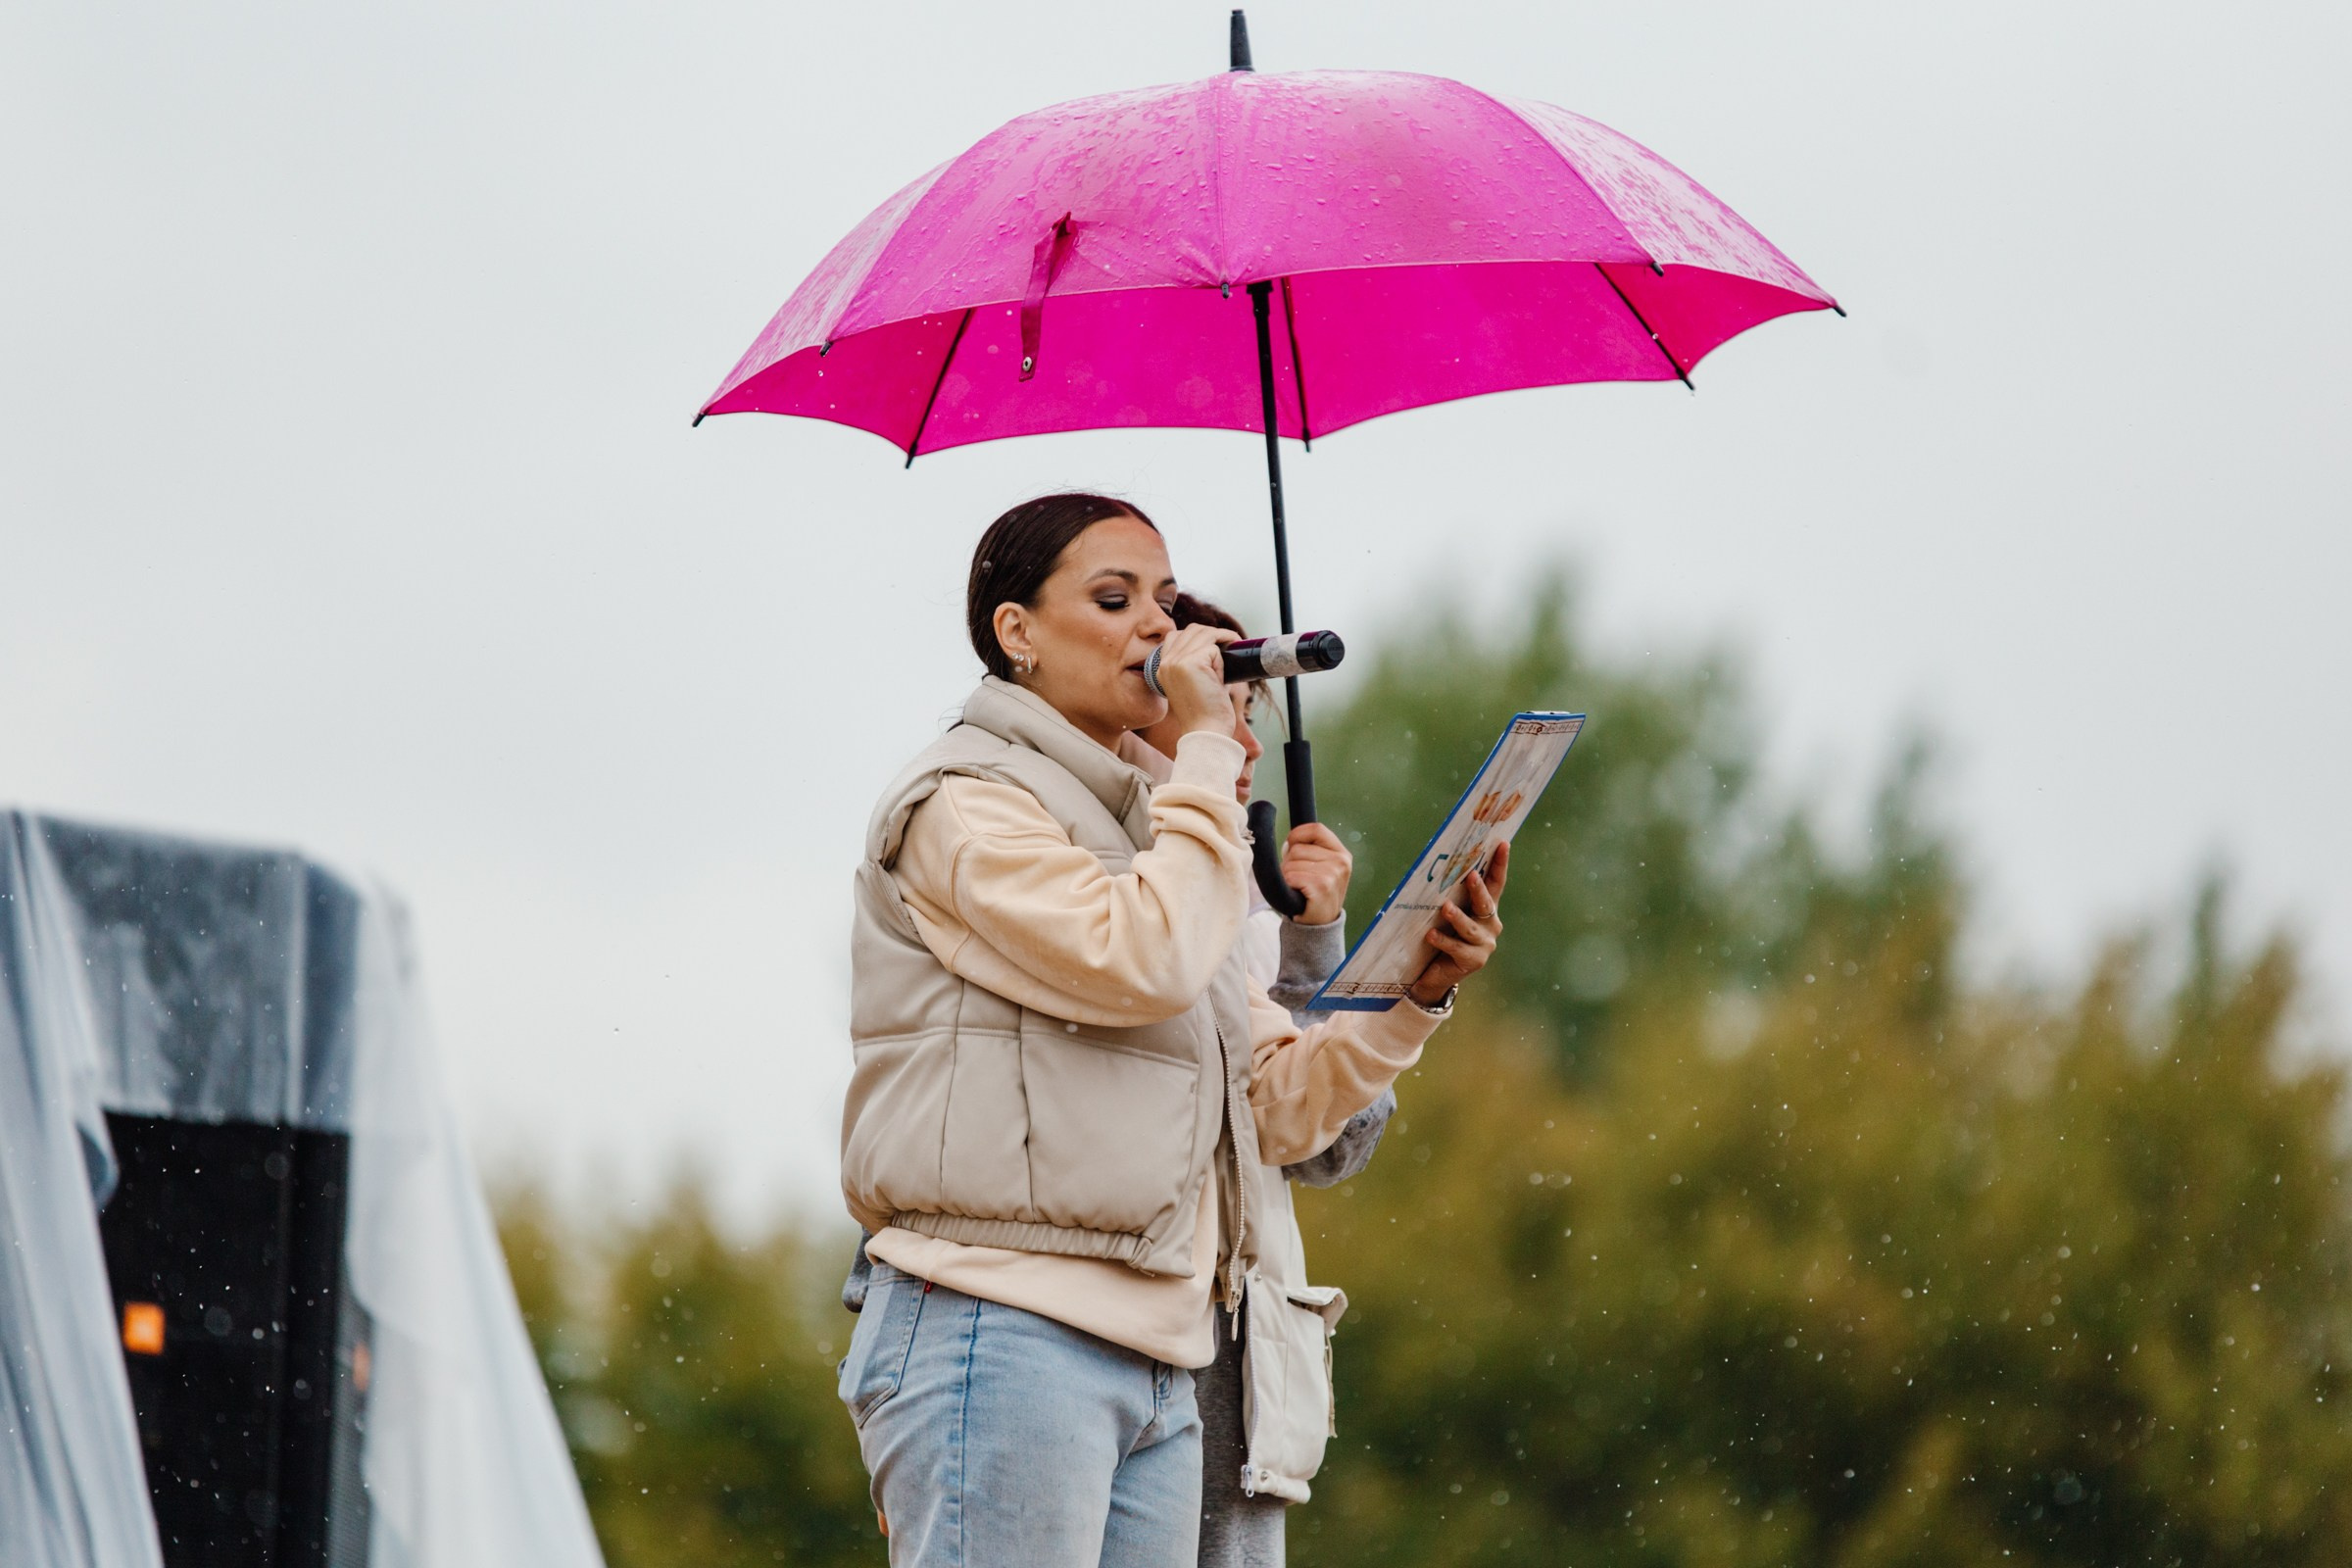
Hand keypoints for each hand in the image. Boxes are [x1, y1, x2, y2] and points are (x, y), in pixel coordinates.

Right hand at [1156, 623, 1237, 736]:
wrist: (1206, 732)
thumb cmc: (1206, 712)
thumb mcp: (1196, 683)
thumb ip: (1199, 664)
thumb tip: (1219, 646)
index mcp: (1162, 668)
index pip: (1176, 636)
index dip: (1198, 636)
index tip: (1216, 645)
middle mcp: (1166, 662)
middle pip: (1192, 629)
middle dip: (1214, 633)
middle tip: (1232, 643)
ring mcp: (1176, 662)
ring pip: (1204, 633)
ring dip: (1223, 638)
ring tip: (1235, 649)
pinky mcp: (1190, 663)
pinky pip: (1213, 647)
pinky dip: (1224, 657)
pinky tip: (1225, 673)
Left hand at [1280, 822, 1352, 926]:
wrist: (1320, 926)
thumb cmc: (1315, 894)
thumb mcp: (1321, 868)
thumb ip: (1309, 850)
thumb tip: (1287, 843)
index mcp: (1341, 853)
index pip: (1316, 828)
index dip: (1297, 834)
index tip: (1291, 845)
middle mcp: (1340, 861)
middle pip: (1298, 847)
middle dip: (1290, 862)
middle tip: (1299, 879)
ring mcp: (1332, 874)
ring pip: (1291, 862)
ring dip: (1288, 875)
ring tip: (1300, 888)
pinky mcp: (1321, 886)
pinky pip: (1291, 875)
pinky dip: (1289, 885)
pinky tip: (1299, 894)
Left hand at [1407, 840, 1508, 1007]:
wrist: (1437, 972)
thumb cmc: (1443, 934)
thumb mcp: (1449, 913)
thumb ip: (1450, 895)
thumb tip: (1437, 867)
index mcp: (1486, 908)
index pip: (1496, 883)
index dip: (1500, 864)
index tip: (1502, 844)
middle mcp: (1490, 924)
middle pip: (1486, 903)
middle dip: (1478, 889)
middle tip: (1470, 876)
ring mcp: (1484, 944)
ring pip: (1470, 927)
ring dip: (1458, 917)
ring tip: (1445, 908)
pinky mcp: (1474, 961)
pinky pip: (1457, 948)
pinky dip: (1443, 940)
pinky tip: (1431, 935)